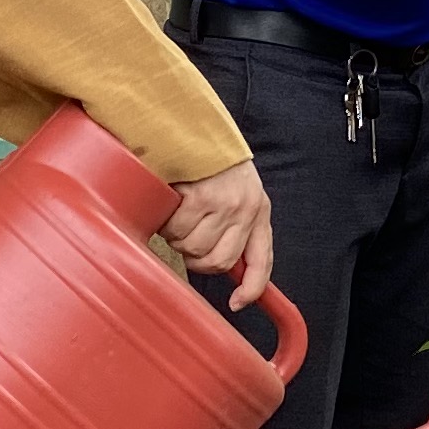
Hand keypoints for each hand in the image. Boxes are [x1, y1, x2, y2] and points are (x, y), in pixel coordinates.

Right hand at [162, 160, 274, 306]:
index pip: (262, 259)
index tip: (237, 303)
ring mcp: (223, 203)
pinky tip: (169, 206)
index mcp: (259, 211)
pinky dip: (166, 224)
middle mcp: (246, 209)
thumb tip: (225, 270)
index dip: (252, 287)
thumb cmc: (213, 163)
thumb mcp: (237, 194)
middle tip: (185, 240)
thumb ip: (234, 228)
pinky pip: (176, 230)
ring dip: (177, 239)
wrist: (196, 126)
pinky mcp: (199, 197)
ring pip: (192, 248)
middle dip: (196, 258)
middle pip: (218, 262)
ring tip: (177, 217)